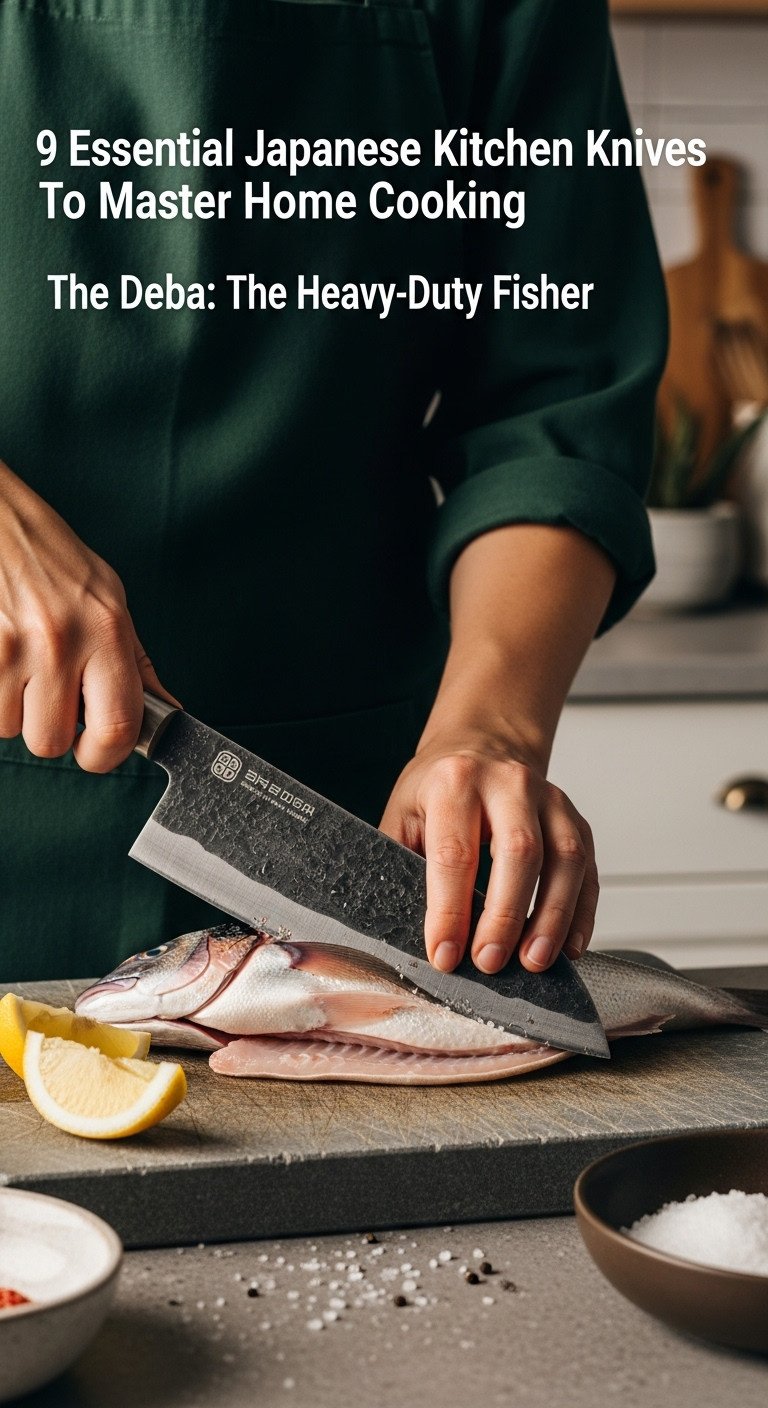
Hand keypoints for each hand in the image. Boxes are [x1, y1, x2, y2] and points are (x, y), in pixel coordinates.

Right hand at [0, 460, 176, 771]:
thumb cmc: (51, 558)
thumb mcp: (109, 598)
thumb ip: (136, 662)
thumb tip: (167, 710)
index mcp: (106, 630)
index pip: (118, 727)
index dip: (104, 755)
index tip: (95, 751)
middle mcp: (60, 641)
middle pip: (52, 741)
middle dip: (48, 728)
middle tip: (48, 695)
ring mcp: (11, 646)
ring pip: (9, 729)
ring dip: (12, 708)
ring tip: (19, 664)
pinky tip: (0, 656)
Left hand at [379, 731, 597, 974]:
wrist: (484, 744)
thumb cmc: (439, 787)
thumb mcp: (404, 812)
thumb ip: (400, 862)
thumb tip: (397, 926)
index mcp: (456, 782)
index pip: (455, 852)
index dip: (450, 909)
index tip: (445, 954)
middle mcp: (509, 784)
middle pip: (519, 852)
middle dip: (506, 915)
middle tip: (490, 962)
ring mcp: (550, 800)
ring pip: (565, 860)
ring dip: (553, 918)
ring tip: (535, 962)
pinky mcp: (576, 820)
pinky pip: (589, 870)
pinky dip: (582, 913)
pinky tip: (568, 947)